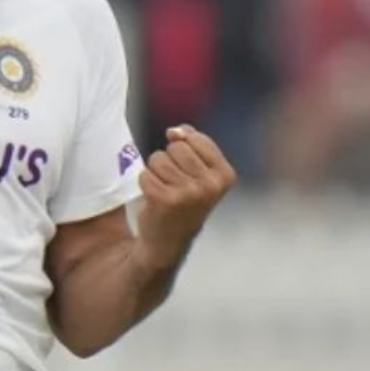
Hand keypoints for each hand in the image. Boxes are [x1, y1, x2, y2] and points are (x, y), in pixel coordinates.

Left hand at [135, 126, 237, 268]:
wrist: (170, 240)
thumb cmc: (184, 201)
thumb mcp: (199, 173)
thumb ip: (192, 145)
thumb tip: (176, 130)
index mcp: (225, 175)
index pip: (196, 139)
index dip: (184, 149)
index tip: (188, 171)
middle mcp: (211, 184)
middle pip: (176, 147)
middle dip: (169, 160)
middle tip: (174, 184)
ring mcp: (189, 192)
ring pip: (158, 159)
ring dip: (155, 172)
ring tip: (165, 190)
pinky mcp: (165, 199)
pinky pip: (145, 174)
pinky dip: (145, 183)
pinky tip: (155, 198)